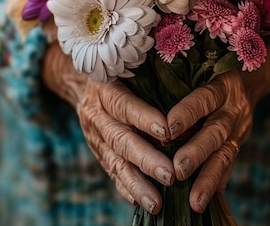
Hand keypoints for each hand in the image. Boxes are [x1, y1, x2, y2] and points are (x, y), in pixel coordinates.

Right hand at [42, 43, 174, 213]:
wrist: (82, 84)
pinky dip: (127, 189)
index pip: (124, 104)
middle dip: (146, 160)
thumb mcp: (128, 67)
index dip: (144, 118)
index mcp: (105, 89)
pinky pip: (112, 174)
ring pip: (115, 163)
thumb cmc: (119, 72)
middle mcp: (96, 115)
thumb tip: (187, 87)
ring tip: (156, 203)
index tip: (167, 132)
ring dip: (137, 185)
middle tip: (170, 176)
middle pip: (121, 140)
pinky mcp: (98, 154)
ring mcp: (95, 138)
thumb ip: (150, 78)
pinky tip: (141, 202)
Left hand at [166, 41, 269, 212]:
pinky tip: (204, 201)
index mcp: (220, 86)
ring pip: (225, 156)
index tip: (168, 128)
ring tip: (194, 202)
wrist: (251, 80)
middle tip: (179, 170)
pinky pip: (229, 168)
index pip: (203, 98)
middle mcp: (231, 109)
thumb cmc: (214, 71)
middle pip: (216, 132)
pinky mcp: (238, 146)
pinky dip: (217, 185)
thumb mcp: (204, 67)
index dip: (187, 113)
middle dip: (197, 152)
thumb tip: (140, 82)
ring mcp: (238, 131)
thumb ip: (180, 78)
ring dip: (209, 180)